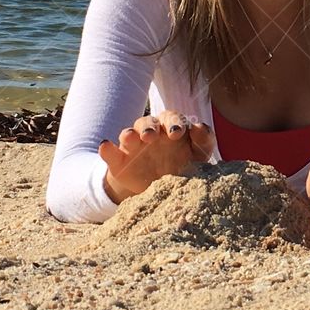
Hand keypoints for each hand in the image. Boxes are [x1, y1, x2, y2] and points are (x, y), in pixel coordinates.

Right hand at [98, 110, 214, 203]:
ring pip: (129, 132)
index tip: (177, 133)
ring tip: (132, 137)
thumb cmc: (184, 167)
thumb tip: (199, 126)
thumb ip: (204, 140)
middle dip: (150, 127)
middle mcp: (151, 133)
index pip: (171, 118)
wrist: (162, 192)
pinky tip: (105, 145)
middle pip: (148, 121)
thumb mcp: (199, 155)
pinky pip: (110, 152)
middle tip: (151, 136)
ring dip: (130, 133)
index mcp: (171, 128)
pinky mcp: (119, 161)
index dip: (174, 122)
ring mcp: (133, 146)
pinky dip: (107, 148)